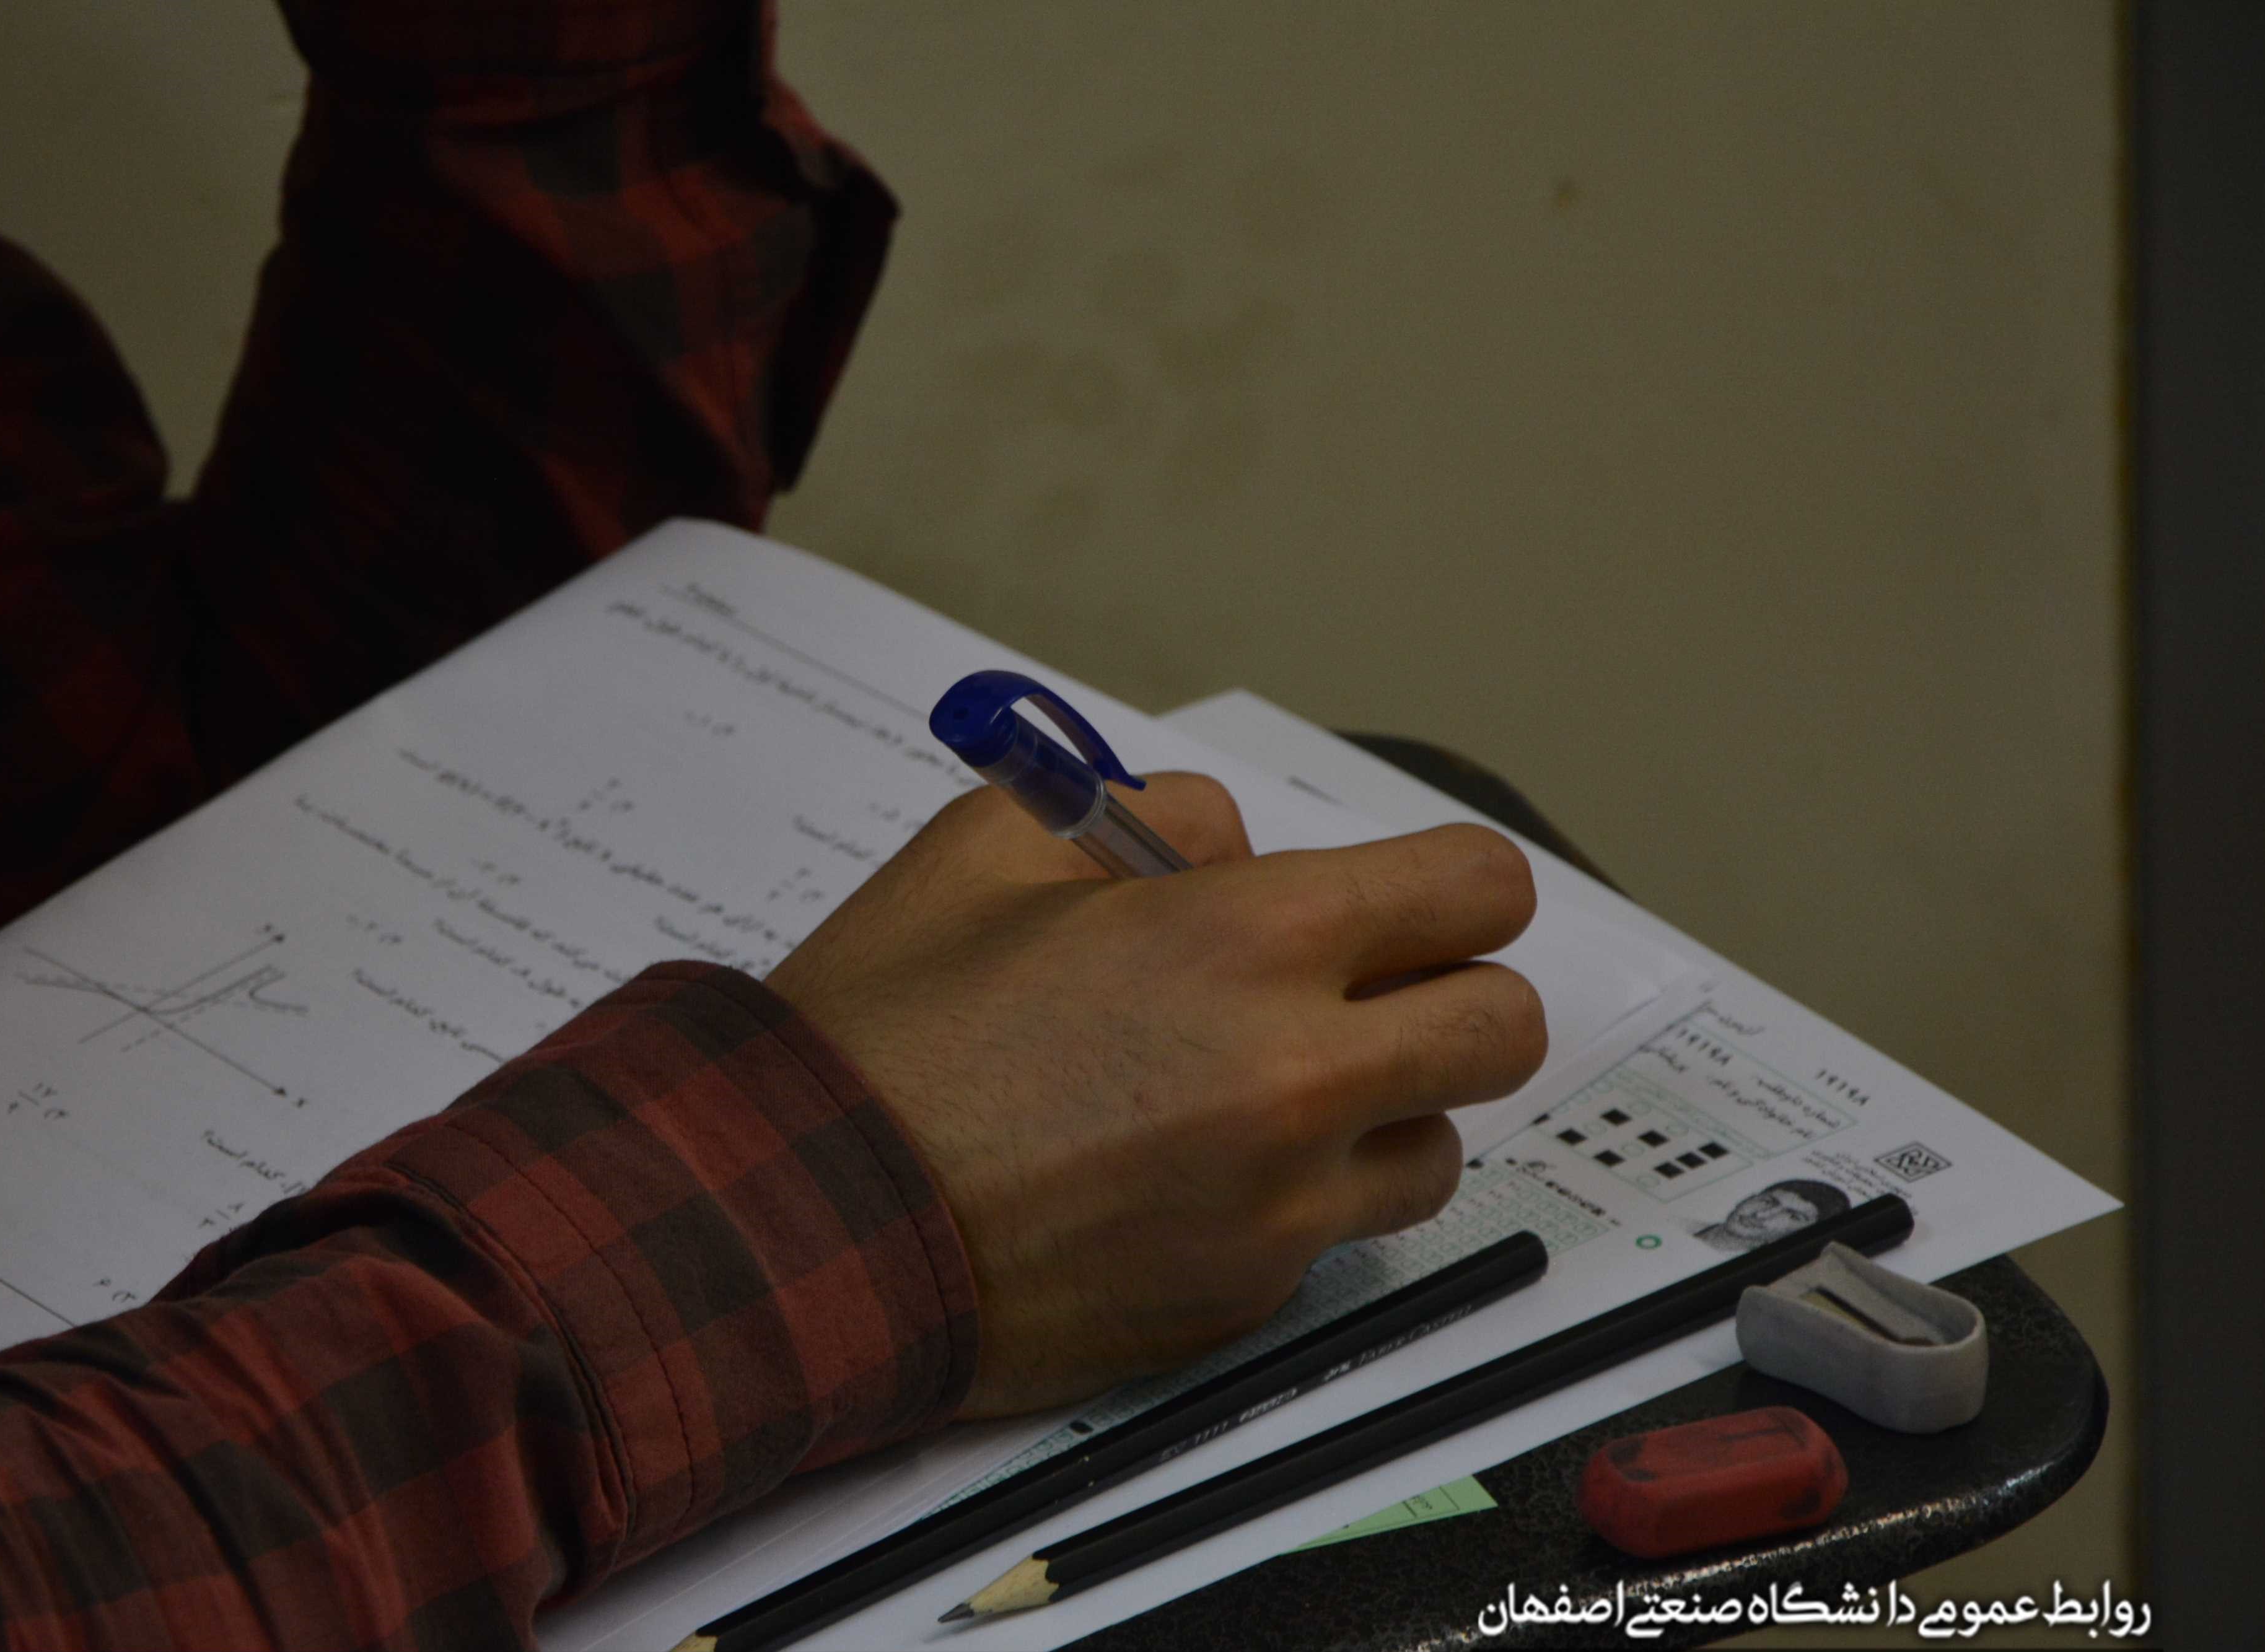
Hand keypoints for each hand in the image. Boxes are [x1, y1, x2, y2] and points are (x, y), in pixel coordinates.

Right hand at [766, 776, 1544, 1417]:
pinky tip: (1177, 1176)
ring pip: (1436, 1147)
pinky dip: (1289, 1201)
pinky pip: (1330, 1237)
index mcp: (1247, 939)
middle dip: (1449, 996)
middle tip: (1363, 994)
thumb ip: (1144, 816)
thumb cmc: (885, 1034)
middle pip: (1503, 1028)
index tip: (1412, 903)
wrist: (802, 1219)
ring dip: (1380, 1111)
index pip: (1478, 891)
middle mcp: (1296, 1076)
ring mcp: (1280, 1206)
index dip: (1454, 889)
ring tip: (1260, 1095)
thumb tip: (1227, 844)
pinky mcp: (1242, 1299)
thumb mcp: (990, 847)